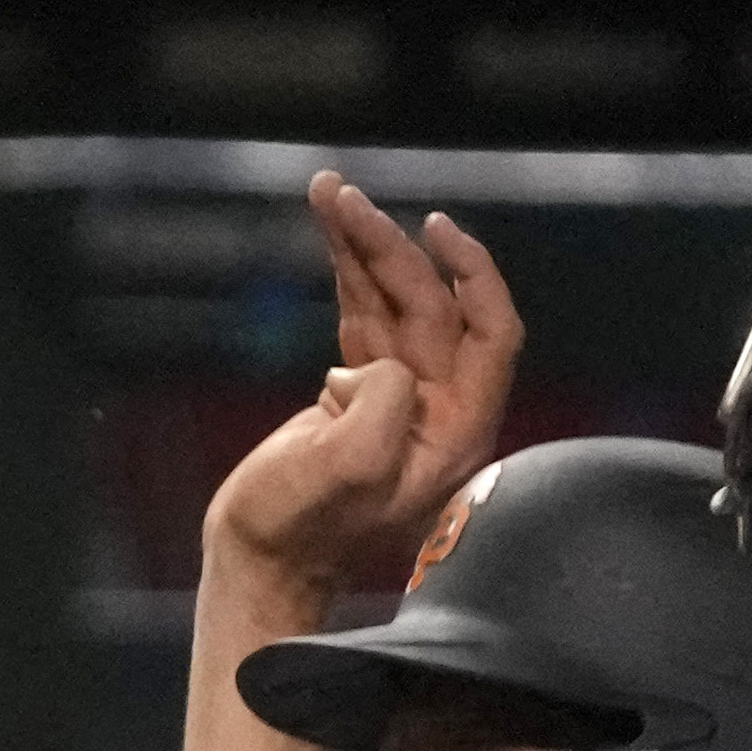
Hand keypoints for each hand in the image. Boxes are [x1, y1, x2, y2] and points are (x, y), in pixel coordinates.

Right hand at [201, 175, 524, 595]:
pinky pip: (363, 315)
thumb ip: (382, 406)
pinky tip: (328, 225)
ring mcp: (399, 400)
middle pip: (434, 305)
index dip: (474, 274)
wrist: (257, 558)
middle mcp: (438, 412)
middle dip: (392, 247)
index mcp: (456, 434)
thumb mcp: (348, 470)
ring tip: (327, 192)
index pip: (493, 334)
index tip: (436, 228)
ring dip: (363, 245)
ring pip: (395, 301)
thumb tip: (381, 365)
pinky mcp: (358, 391)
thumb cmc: (298, 527)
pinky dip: (346, 270)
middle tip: (343, 199)